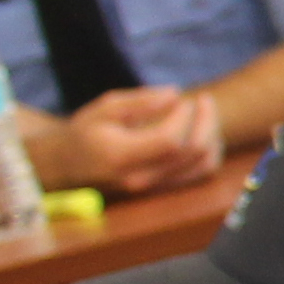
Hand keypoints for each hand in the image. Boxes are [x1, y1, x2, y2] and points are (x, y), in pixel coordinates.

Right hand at [48, 87, 221, 192]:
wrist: (71, 166)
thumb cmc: (87, 132)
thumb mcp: (104, 109)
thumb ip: (139, 102)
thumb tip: (175, 94)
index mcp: (121, 156)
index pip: (169, 140)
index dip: (183, 117)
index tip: (183, 99)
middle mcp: (141, 178)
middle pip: (193, 153)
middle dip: (206, 121)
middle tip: (203, 100)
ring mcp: (155, 188)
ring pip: (203, 165)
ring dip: (212, 136)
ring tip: (204, 112)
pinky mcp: (165, 189)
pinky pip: (201, 173)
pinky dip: (210, 150)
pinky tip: (202, 130)